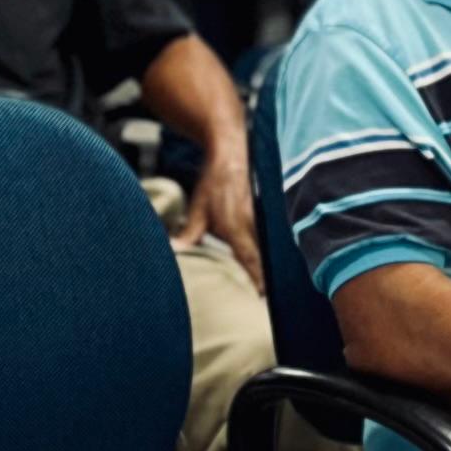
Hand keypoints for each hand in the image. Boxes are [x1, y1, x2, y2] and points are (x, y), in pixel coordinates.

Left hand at [175, 145, 267, 289]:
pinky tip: (271, 257)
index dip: (257, 278)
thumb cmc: (214, 182)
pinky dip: (269, 247)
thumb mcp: (198, 209)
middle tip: (269, 297)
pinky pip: (268, 234)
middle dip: (267, 276)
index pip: (249, 259)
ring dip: (269, 263)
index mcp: (236, 226)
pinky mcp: (264, 210)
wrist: (230, 153)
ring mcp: (261, 216)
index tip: (262, 296)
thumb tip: (176, 251)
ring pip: (268, 246)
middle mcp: (252, 223)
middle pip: (263, 256)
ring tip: (274, 282)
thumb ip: (190, 233)